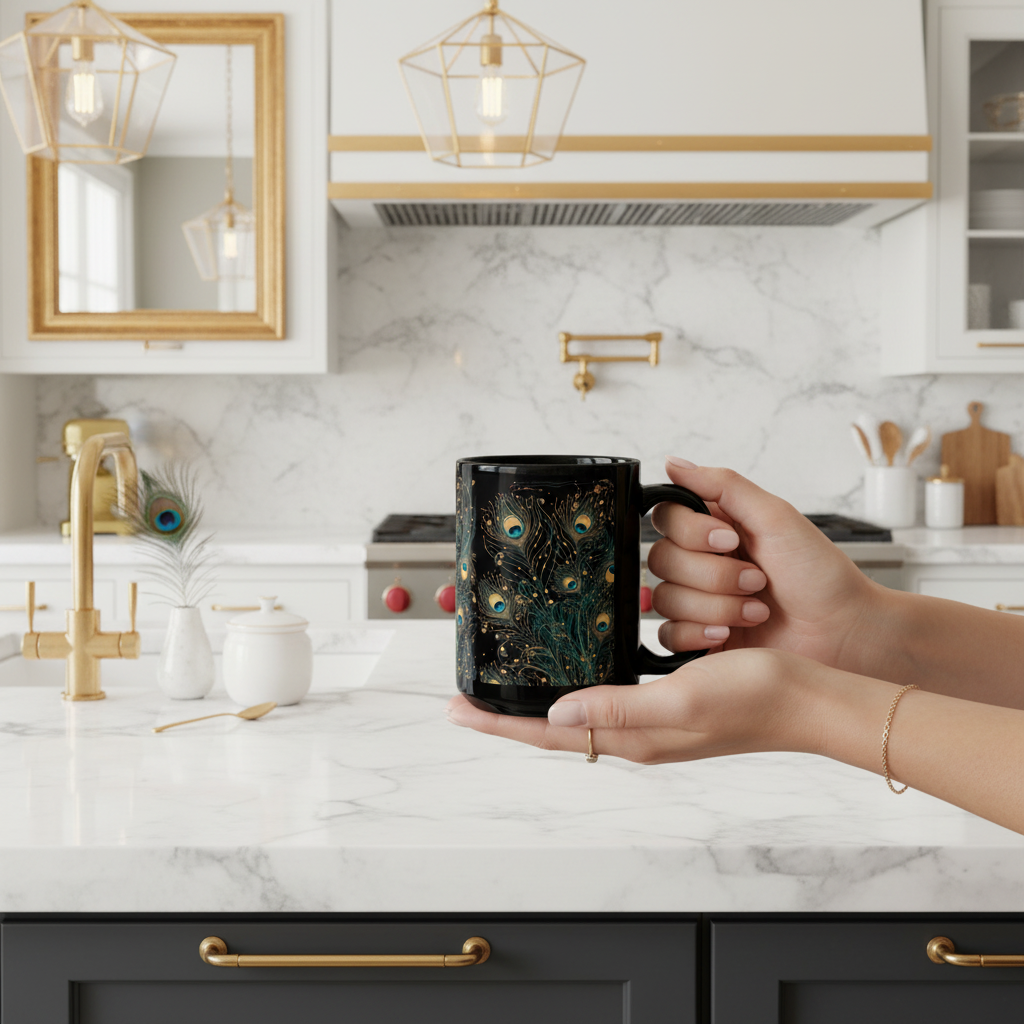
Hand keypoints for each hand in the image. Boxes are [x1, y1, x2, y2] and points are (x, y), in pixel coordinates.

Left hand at [446, 648, 821, 763]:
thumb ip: (618, 709)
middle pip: (555, 729)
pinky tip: (576, 672)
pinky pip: (607, 700)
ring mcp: (652, 722)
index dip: (500, 723)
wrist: (808, 698)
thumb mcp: (681, 699)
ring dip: (540, 703)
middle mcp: (636, 734)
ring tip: (509, 687)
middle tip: (471, 698)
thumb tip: (557, 714)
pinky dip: (579, 689)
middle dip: (510, 715)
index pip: (549, 735)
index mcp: (634, 737)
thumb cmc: (756, 698)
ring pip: (579, 714)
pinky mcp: (668, 704)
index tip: (457, 709)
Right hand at [649, 459, 886, 676]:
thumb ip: (722, 485)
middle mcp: (701, 561)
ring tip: (756, 610)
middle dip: (715, 575)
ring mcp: (699, 601)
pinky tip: (729, 632)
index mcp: (714, 528)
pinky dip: (698, 633)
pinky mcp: (699, 636)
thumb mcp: (775, 517)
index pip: (666, 518)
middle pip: (662, 560)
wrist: (842, 631)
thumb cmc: (819, 574)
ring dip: (717, 606)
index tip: (731, 541)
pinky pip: (668, 634)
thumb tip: (673, 463)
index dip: (692, 533)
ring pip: (666, 598)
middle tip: (757, 580)